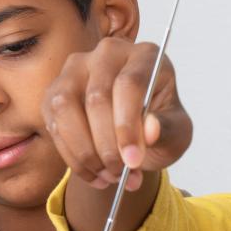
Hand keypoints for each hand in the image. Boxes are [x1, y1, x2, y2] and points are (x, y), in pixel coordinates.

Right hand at [42, 38, 192, 195]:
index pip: (129, 84)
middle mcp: (107, 54)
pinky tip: (93, 173)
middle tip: (120, 174)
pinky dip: (72, 156)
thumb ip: (167, 130)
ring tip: (107, 176)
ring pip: (66, 107)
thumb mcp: (177, 133)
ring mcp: (76, 69)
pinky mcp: (55, 91)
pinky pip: (54, 123)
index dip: (128, 125)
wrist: (137, 134)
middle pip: (97, 97)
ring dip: (85, 151)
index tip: (133, 160)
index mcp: (145, 56)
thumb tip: (150, 130)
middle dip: (107, 144)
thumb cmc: (160, 126)